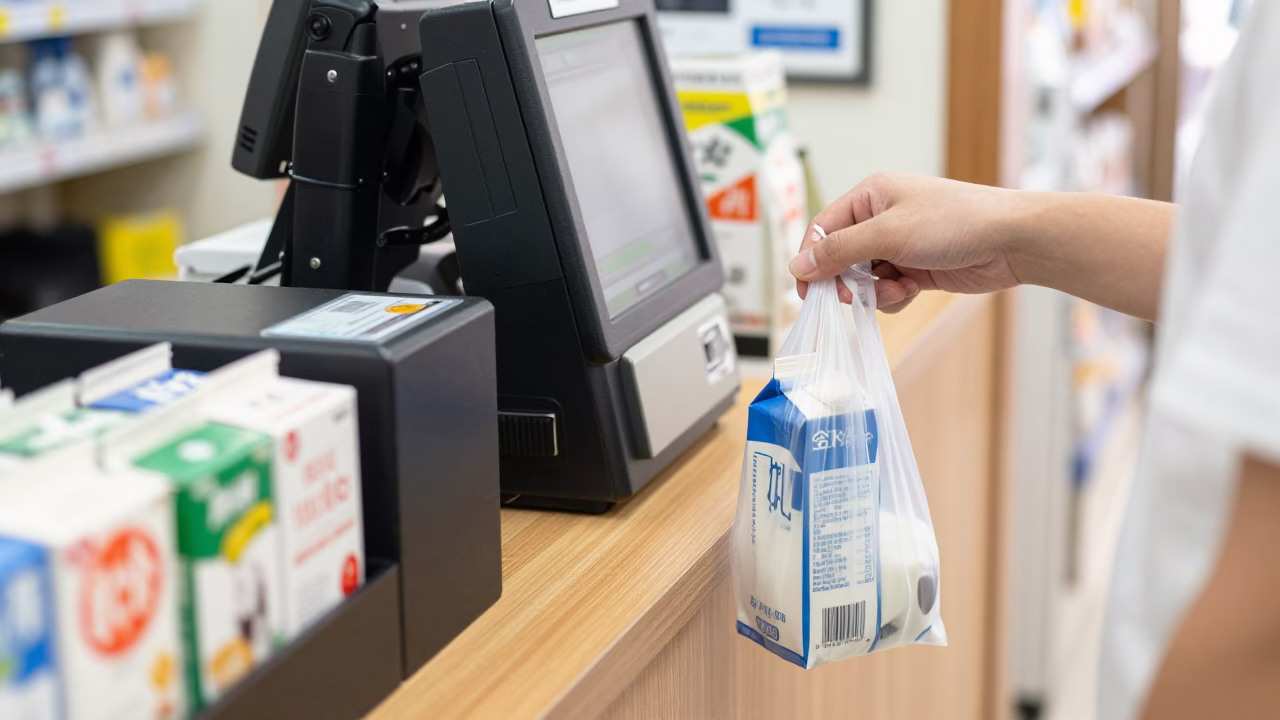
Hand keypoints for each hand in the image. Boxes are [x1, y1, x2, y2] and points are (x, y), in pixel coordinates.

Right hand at [790, 172, 1024, 311]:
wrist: (1011, 240)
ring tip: (899, 288)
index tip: (807, 290)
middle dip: (847, 280)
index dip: (811, 259)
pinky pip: (887, 289)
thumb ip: (839, 250)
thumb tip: (797, 265)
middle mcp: (882, 218)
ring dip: (874, 291)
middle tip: (852, 297)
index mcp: (871, 195)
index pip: (823, 228)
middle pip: (840, 257)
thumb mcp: (888, 233)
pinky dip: (894, 296)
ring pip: (863, 278)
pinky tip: (913, 291)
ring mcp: (900, 245)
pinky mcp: (916, 268)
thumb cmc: (956, 222)